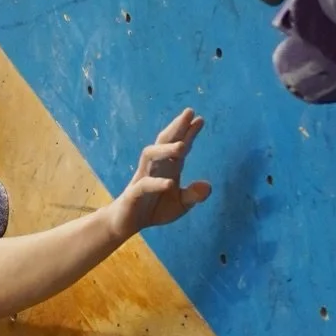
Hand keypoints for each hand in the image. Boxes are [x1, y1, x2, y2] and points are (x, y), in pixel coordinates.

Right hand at [110, 110, 211, 237]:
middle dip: (176, 127)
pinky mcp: (133, 194)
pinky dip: (157, 183)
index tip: (200, 119)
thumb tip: (208, 186)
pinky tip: (170, 184)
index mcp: (168, 168)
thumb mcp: (180, 205)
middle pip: (164, 142)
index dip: (188, 133)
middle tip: (189, 112)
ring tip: (182, 146)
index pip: (179, 146)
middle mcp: (154, 168)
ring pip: (150, 155)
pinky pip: (144, 185)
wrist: (126, 223)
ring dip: (165, 149)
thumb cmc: (154, 210)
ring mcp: (142, 179)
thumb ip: (193, 195)